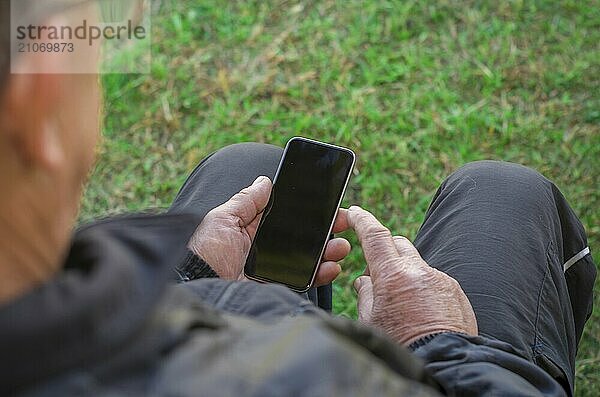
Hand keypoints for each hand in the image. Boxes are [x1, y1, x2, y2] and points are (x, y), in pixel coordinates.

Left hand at [188, 176, 350, 284]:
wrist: (194, 284)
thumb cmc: (203, 250)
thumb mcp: (222, 218)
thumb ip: (246, 201)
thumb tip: (266, 181)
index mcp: (252, 228)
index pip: (287, 217)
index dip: (309, 211)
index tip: (329, 204)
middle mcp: (264, 248)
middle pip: (302, 237)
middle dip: (326, 229)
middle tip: (344, 222)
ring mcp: (271, 268)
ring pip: (307, 258)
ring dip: (328, 251)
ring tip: (341, 247)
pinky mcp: (275, 286)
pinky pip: (301, 279)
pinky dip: (320, 274)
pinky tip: (331, 267)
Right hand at [346, 206, 477, 345]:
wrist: (442, 363)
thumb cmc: (403, 345)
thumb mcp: (372, 321)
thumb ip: (366, 294)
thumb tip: (364, 282)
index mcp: (392, 276)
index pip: (375, 235)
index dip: (362, 220)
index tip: (355, 213)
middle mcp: (418, 271)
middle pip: (397, 243)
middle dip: (385, 250)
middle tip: (377, 270)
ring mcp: (440, 279)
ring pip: (417, 264)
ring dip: (406, 273)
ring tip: (403, 302)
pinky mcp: (456, 291)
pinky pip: (435, 280)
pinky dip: (424, 288)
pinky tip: (422, 311)